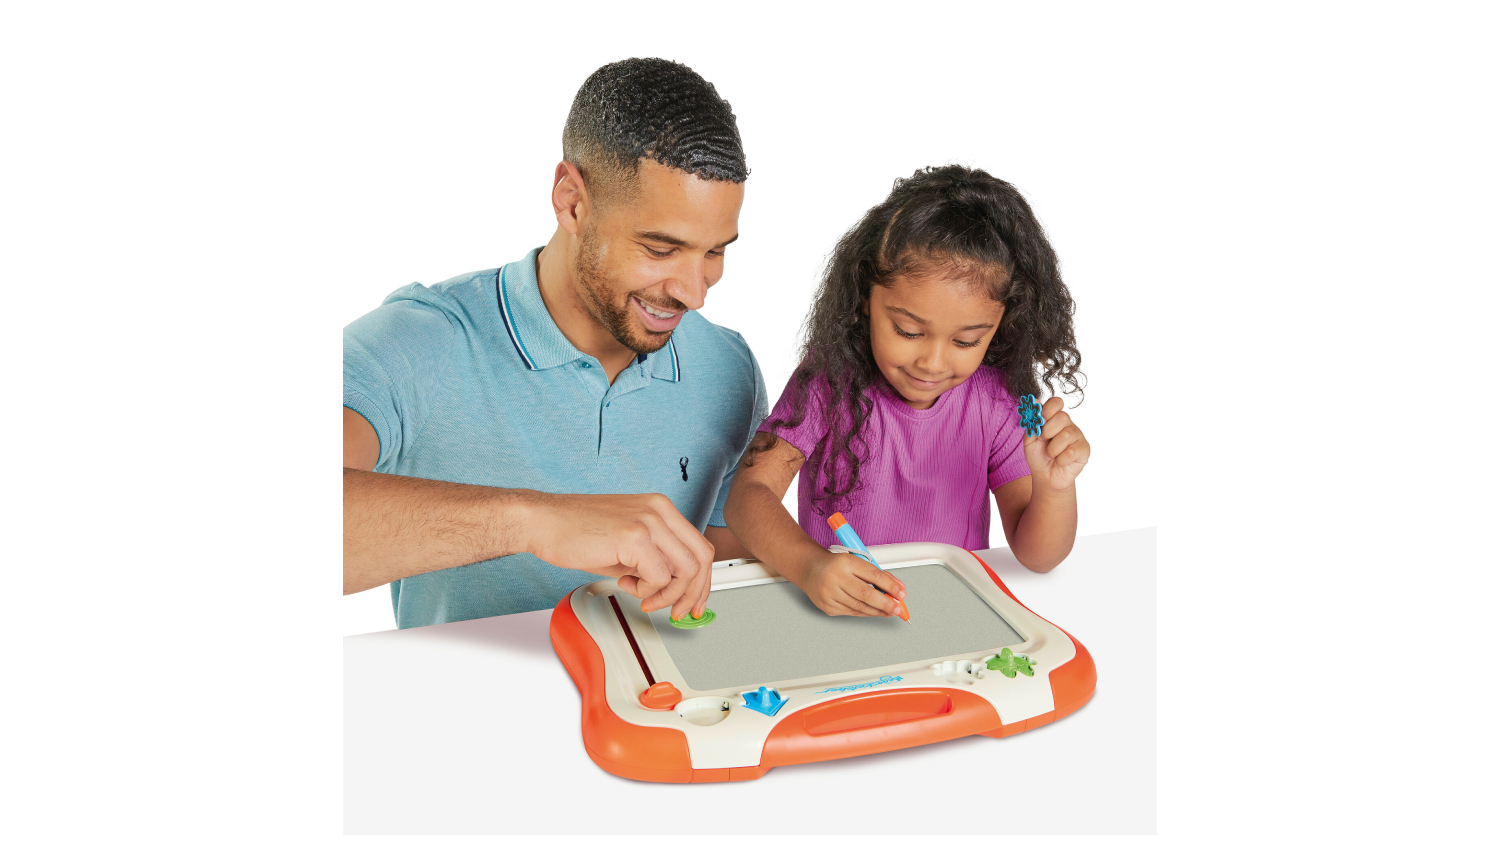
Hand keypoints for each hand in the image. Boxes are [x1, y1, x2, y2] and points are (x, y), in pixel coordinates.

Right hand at [524, 492, 713, 620]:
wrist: (542, 521)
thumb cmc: (576, 531)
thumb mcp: (627, 542)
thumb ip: (654, 558)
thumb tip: (674, 586)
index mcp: (661, 508)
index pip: (700, 546)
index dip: (702, 581)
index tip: (693, 602)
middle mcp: (659, 510)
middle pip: (702, 559)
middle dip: (693, 594)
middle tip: (677, 611)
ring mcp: (649, 521)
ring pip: (686, 570)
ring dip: (668, 595)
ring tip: (644, 597)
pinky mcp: (634, 537)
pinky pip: (659, 577)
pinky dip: (646, 590)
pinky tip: (625, 584)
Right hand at [795, 550, 907, 617]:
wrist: (810, 570)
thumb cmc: (836, 565)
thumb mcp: (857, 561)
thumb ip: (878, 574)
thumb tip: (898, 588)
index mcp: (845, 562)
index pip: (873, 575)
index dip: (890, 586)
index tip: (901, 593)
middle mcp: (835, 577)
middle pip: (866, 594)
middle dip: (886, 603)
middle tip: (898, 608)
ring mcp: (830, 593)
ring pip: (860, 606)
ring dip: (878, 610)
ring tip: (889, 611)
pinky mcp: (827, 606)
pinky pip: (852, 612)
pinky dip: (866, 613)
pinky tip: (874, 611)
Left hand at [1023, 397, 1089, 491]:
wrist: (1045, 477)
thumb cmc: (1038, 456)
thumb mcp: (1029, 440)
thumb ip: (1032, 422)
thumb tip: (1034, 401)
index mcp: (1054, 418)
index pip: (1056, 402)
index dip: (1049, 408)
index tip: (1042, 417)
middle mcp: (1068, 425)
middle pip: (1062, 417)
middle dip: (1048, 431)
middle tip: (1043, 440)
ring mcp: (1078, 436)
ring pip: (1066, 435)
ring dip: (1052, 449)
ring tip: (1050, 455)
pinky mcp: (1084, 449)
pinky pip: (1072, 451)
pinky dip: (1061, 459)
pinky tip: (1060, 462)